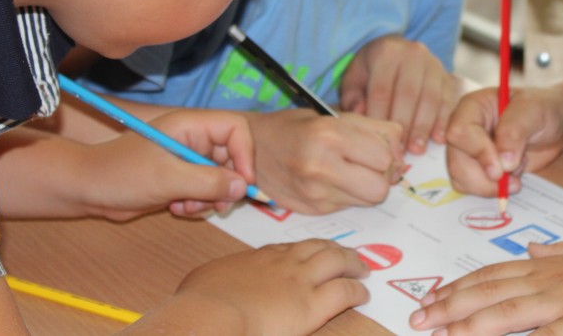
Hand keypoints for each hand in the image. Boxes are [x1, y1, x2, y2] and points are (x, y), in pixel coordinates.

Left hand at [80, 109, 259, 219]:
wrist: (87, 190)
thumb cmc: (122, 175)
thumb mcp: (168, 179)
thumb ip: (208, 182)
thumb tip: (244, 188)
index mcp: (191, 125)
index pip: (236, 129)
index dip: (245, 154)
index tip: (243, 183)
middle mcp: (193, 139)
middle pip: (233, 156)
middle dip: (226, 184)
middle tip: (216, 205)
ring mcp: (187, 159)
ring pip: (220, 178)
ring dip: (209, 198)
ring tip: (185, 206)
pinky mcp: (181, 178)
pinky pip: (205, 191)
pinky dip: (197, 203)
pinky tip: (175, 207)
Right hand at [140, 240, 368, 335]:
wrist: (210, 315)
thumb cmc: (199, 302)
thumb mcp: (205, 280)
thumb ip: (219, 279)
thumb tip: (212, 286)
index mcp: (258, 258)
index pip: (287, 249)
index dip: (304, 250)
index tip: (311, 252)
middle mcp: (283, 263)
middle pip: (317, 248)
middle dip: (334, 250)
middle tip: (347, 255)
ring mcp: (300, 281)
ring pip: (336, 262)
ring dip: (352, 263)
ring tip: (362, 268)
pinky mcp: (312, 304)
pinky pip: (344, 292)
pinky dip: (356, 291)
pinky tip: (363, 294)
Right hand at [249, 109, 405, 213]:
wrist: (251, 147)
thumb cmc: (296, 126)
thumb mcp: (336, 114)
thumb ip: (375, 129)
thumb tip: (401, 152)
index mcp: (329, 135)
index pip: (384, 159)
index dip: (388, 153)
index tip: (378, 147)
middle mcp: (320, 167)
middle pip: (379, 188)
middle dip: (381, 176)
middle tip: (370, 164)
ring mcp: (314, 193)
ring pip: (366, 202)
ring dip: (367, 188)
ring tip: (351, 171)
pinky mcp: (311, 210)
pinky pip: (348, 207)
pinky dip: (348, 195)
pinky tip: (334, 181)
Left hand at [339, 35, 457, 153]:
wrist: (399, 51)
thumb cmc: (372, 70)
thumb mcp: (355, 77)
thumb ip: (353, 96)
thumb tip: (360, 113)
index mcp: (386, 53)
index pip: (382, 90)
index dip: (380, 117)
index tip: (378, 141)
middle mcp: (412, 54)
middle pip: (408, 94)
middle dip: (403, 126)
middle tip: (399, 151)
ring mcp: (433, 64)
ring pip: (430, 98)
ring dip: (423, 127)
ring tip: (416, 150)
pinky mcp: (447, 76)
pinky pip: (447, 100)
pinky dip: (443, 121)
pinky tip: (437, 139)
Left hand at [410, 242, 562, 335]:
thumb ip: (560, 252)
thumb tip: (532, 247)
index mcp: (549, 266)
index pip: (492, 275)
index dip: (459, 287)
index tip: (432, 297)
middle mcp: (548, 281)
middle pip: (487, 293)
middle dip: (447, 306)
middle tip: (417, 319)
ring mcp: (562, 304)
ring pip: (502, 314)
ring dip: (465, 326)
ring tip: (437, 334)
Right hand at [445, 85, 562, 197]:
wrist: (556, 125)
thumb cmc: (544, 110)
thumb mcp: (534, 112)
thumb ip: (515, 132)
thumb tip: (502, 163)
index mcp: (473, 106)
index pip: (459, 131)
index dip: (478, 152)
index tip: (502, 168)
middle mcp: (465, 128)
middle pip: (456, 160)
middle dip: (483, 178)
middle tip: (512, 182)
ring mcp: (468, 150)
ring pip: (460, 177)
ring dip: (488, 186)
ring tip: (515, 178)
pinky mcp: (476, 168)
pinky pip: (470, 187)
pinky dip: (490, 190)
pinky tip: (511, 179)